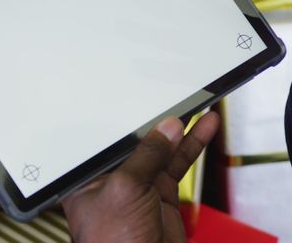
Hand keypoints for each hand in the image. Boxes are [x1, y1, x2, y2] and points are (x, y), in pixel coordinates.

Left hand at [62, 112, 218, 242]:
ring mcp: (139, 188)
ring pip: (162, 150)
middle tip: (177, 98)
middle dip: (157, 120)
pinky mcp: (161, 196)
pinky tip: (204, 129)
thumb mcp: (125, 190)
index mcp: (88, 178)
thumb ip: (146, 156)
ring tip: (198, 107)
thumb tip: (165, 130)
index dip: (121, 116)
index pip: (104, 137)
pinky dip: (192, 146)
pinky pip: (177, 163)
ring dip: (182, 130)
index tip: (142, 97)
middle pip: (137, 140)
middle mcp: (112, 180)